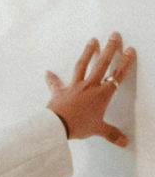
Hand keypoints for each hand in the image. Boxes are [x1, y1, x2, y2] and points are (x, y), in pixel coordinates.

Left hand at [45, 31, 135, 147]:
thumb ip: (112, 134)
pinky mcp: (59, 91)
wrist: (57, 127)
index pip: (117, 75)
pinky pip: (54, 83)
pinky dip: (51, 78)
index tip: (129, 49)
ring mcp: (73, 86)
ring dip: (87, 52)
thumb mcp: (99, 130)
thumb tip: (125, 142)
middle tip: (114, 34)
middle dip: (109, 48)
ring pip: (81, 65)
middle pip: (101, 64)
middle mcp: (89, 86)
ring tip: (92, 40)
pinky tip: (47, 71)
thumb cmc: (79, 126)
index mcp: (102, 95)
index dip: (125, 62)